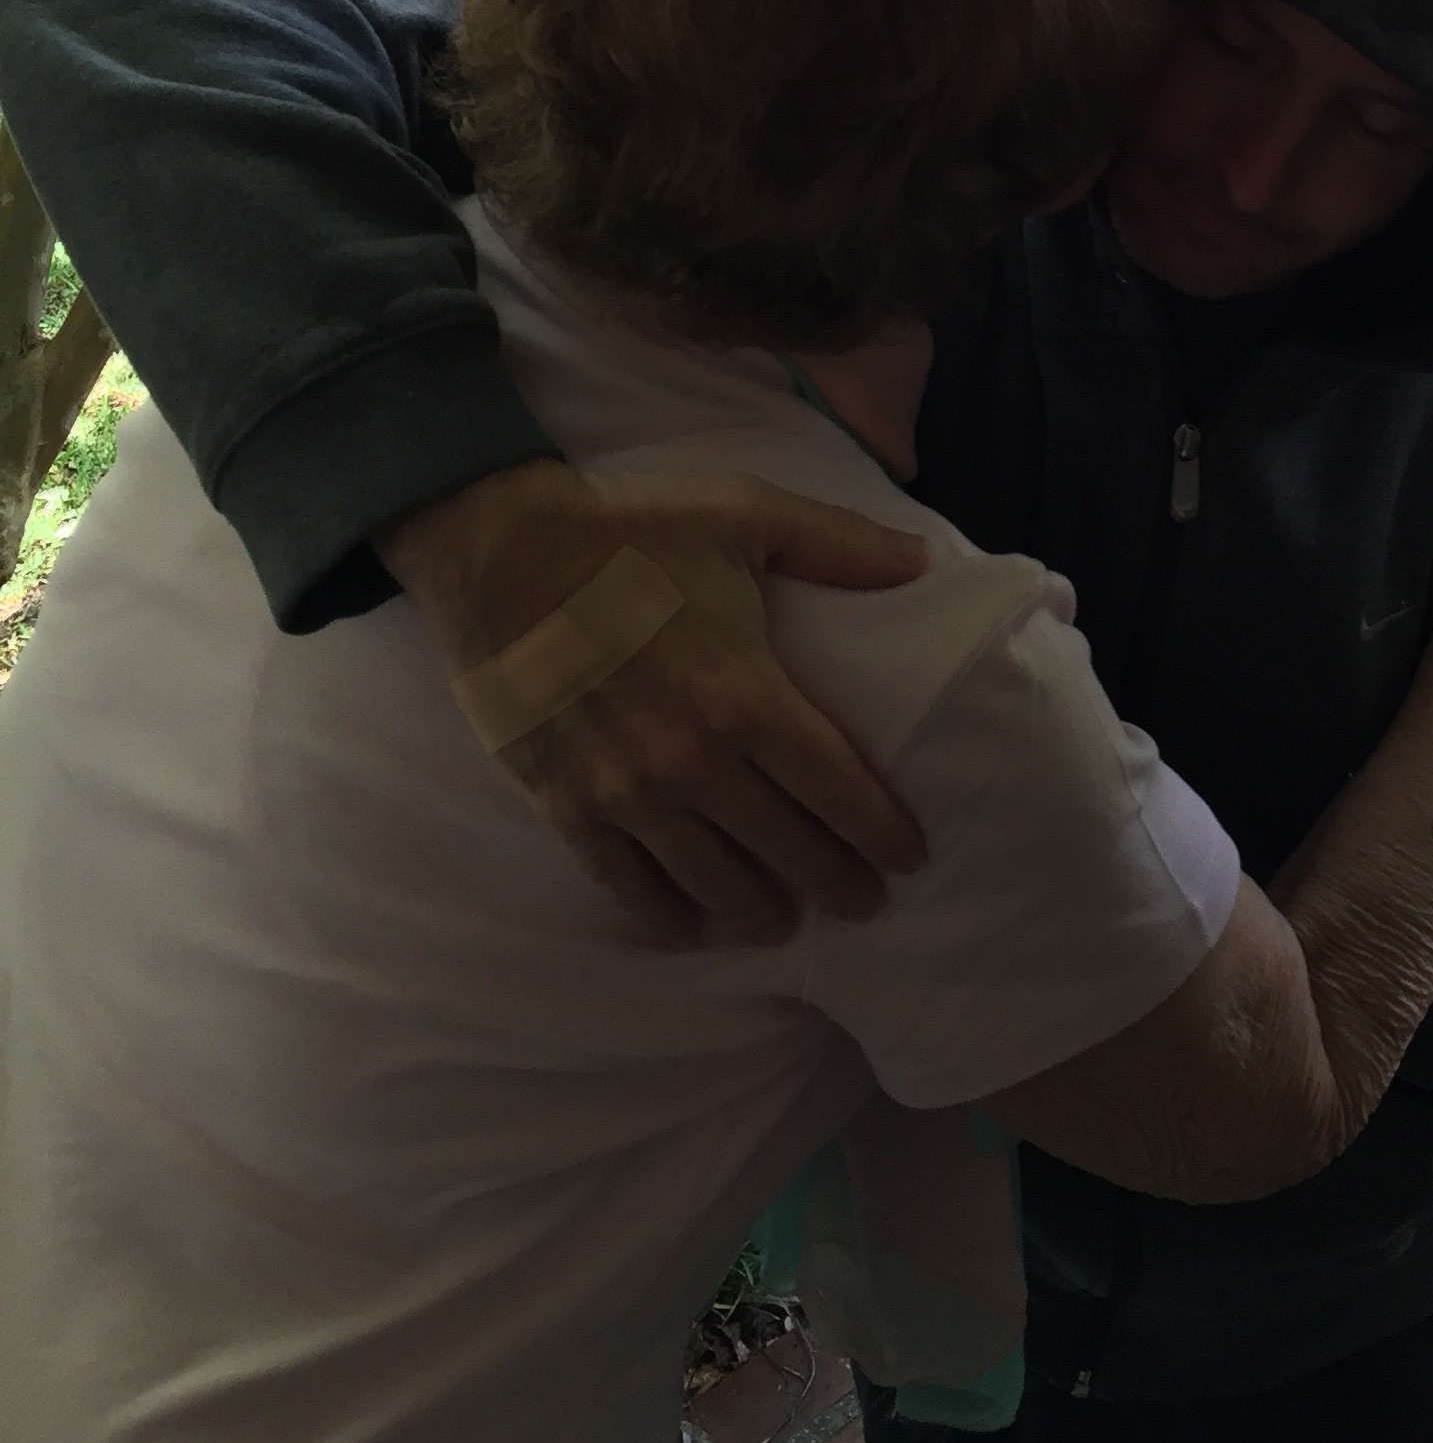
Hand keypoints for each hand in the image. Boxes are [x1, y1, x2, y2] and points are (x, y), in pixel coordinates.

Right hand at [381, 460, 930, 945]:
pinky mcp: (567, 804)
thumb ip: (839, 545)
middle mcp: (692, 761)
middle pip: (784, 847)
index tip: (907, 858)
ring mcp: (626, 792)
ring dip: (756, 910)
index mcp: (746, 694)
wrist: (499, 549)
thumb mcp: (747, 514)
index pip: (836, 788)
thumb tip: (922, 561)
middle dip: (833, 882)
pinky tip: (690, 928)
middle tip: (864, 906)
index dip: (878, 831)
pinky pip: (625, 882)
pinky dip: (663, 914)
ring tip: (785, 924)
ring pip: (711, 879)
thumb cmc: (630, 528)